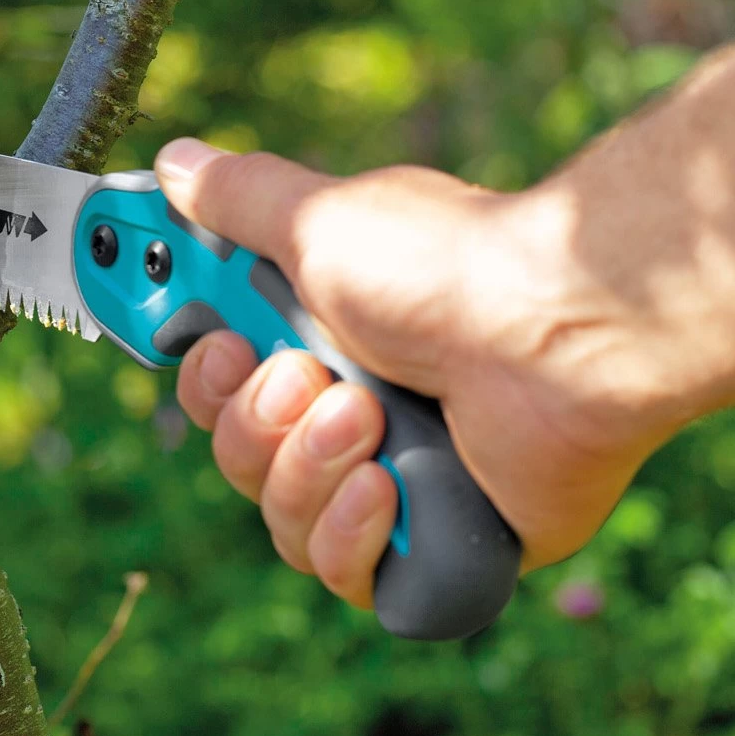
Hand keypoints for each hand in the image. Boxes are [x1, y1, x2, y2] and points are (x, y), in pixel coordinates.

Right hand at [154, 138, 671, 611]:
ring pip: (281, 518)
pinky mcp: (432, 542)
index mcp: (321, 338)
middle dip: (257, 419)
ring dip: (306, 467)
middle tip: (307, 374)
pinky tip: (385, 487)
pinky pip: (344, 573)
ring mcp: (395, 478)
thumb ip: (236, 200)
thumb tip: (175, 162)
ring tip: (367, 416)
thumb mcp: (318, 220)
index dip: (201, 371)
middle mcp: (352, 408)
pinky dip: (349, 533)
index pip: (223, 380)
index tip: (212, 345)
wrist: (559, 335)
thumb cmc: (444, 266)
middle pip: (241, 455)